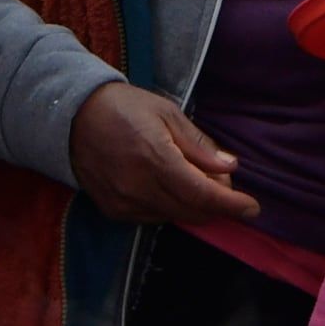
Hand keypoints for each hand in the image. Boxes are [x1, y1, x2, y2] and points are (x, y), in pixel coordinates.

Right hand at [67, 83, 258, 225]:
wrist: (71, 117)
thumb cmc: (123, 107)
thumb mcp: (167, 113)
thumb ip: (198, 145)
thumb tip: (229, 167)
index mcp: (155, 158)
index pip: (202, 193)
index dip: (231, 204)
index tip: (252, 208)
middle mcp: (139, 186)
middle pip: (192, 211)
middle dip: (216, 204)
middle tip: (224, 184)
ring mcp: (124, 202)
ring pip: (174, 217)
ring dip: (194, 206)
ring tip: (194, 180)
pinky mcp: (113, 210)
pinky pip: (153, 218)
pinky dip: (170, 207)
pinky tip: (168, 187)